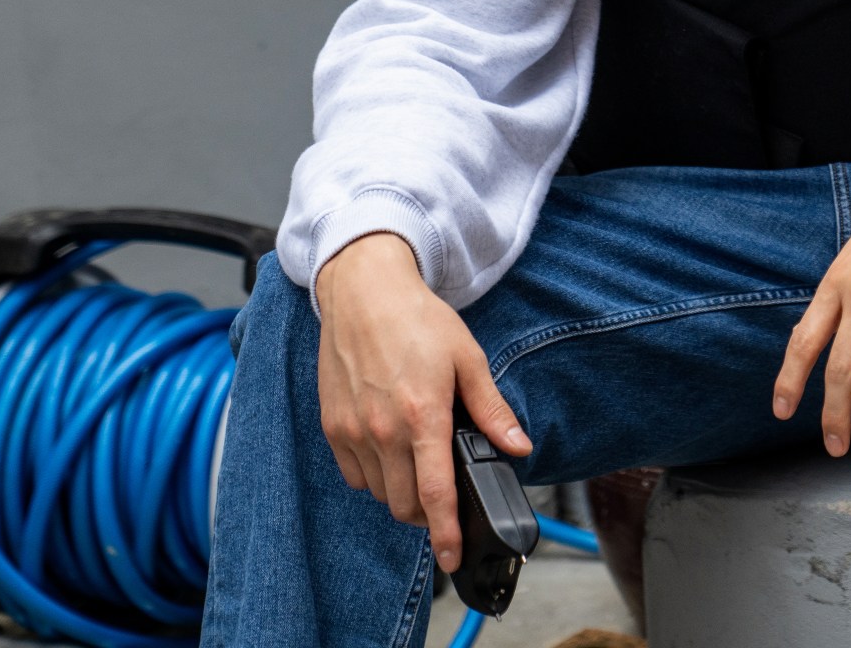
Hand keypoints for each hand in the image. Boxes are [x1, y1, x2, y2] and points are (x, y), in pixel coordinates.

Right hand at [314, 231, 531, 571]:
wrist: (364, 293)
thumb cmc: (419, 321)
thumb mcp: (469, 359)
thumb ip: (491, 410)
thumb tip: (518, 446)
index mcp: (422, 416)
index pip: (436, 493)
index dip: (445, 533)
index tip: (453, 556)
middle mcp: (383, 431)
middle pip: (405, 504)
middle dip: (429, 513)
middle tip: (446, 494)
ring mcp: (353, 431)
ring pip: (379, 494)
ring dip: (401, 494)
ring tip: (420, 466)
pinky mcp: (333, 427)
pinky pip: (355, 475)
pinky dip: (375, 476)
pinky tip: (392, 452)